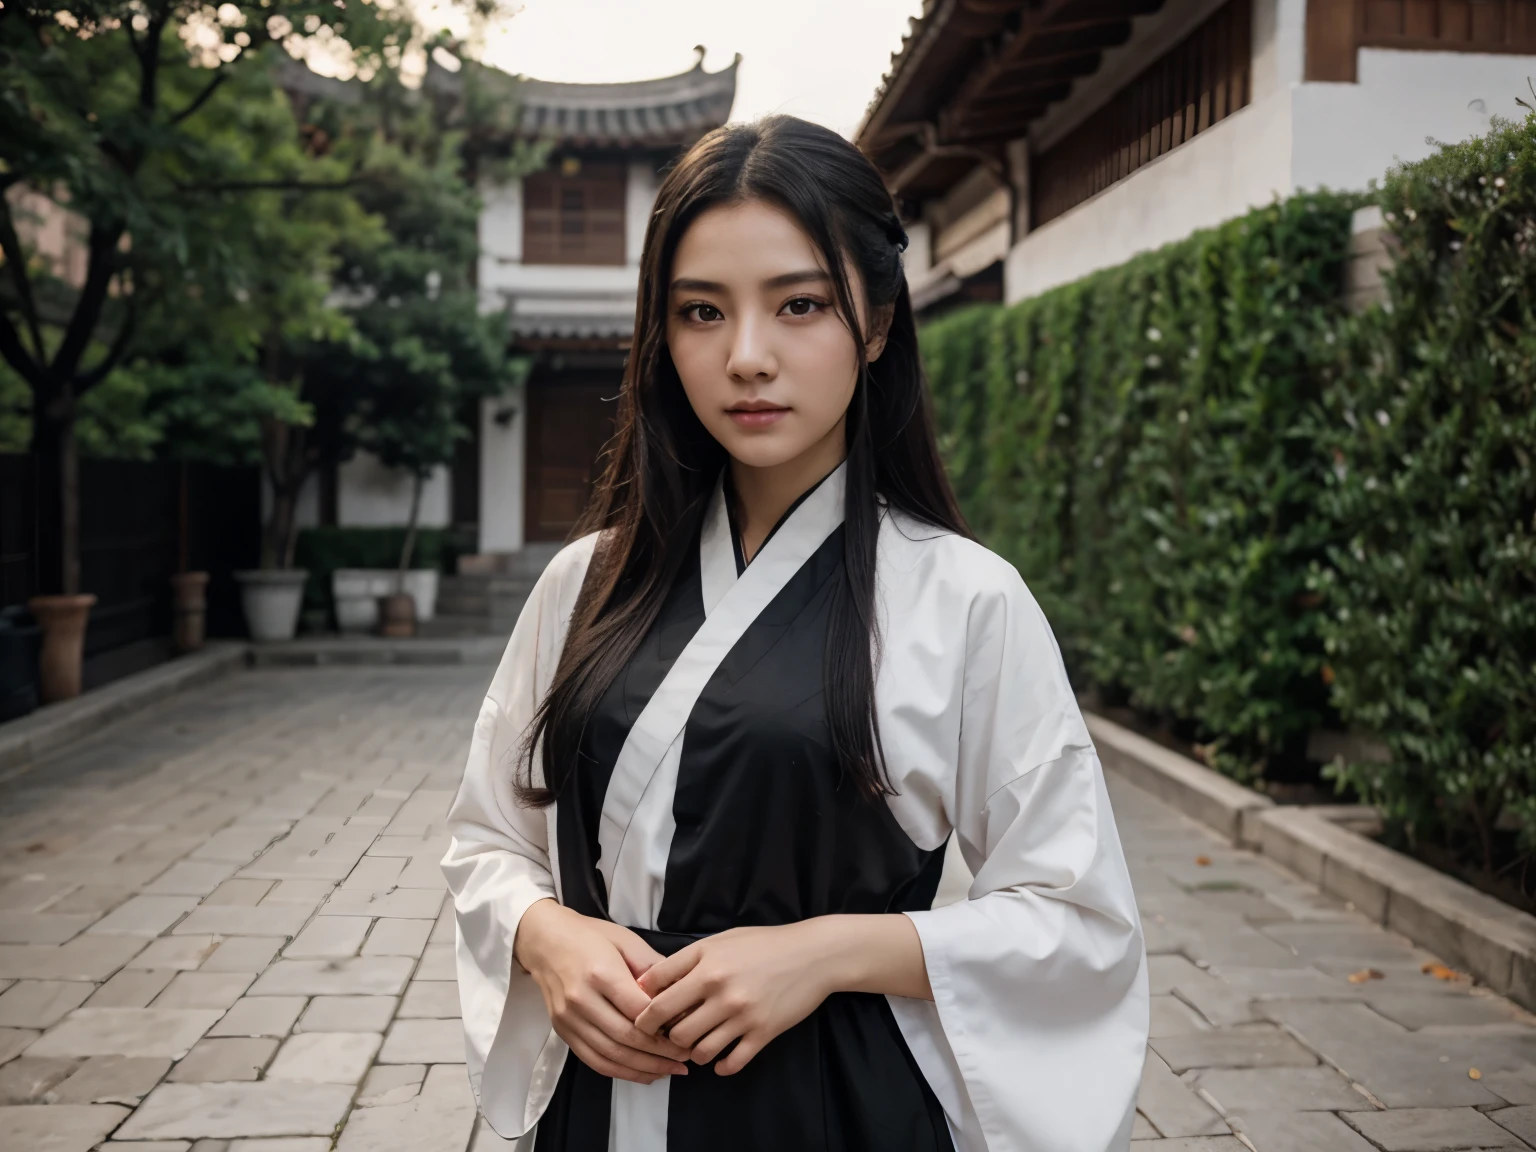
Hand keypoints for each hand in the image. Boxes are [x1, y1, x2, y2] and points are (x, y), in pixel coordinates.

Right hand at [513, 898, 691, 1083]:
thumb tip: (678, 993)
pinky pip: (593, 1061)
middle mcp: (581, 1000)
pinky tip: (643, 1073)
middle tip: (685, 1057)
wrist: (545, 940)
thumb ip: (652, 967)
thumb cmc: (590, 936)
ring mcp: (569, 1019)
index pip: (638, 1011)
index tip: (686, 1032)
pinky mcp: (563, 1031)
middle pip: (625, 1038)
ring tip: (670, 1070)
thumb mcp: (626, 940)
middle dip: (660, 1054)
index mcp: (601, 973)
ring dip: (643, 1069)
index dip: (665, 1027)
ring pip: (610, 1055)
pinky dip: (620, 1072)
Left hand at [632, 922, 833, 1075]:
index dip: (644, 1012)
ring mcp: (743, 1015)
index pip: (657, 997)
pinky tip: (721, 1059)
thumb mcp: (720, 940)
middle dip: (667, 1037)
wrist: (813, 954)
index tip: (646, 1019)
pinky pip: (732, 1062)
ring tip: (697, 1044)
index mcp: (706, 965)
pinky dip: (721, 1066)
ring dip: (693, 1052)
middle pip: (674, 1030)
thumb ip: (685, 960)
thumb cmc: (763, 944)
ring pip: (700, 1051)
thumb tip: (648, 983)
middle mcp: (721, 991)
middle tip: (671, 1036)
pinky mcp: (763, 1032)